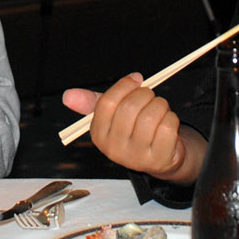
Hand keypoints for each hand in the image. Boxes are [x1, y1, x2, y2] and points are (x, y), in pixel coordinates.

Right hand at [62, 74, 201, 183]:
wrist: (159, 156)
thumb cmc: (133, 129)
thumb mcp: (112, 116)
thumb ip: (92, 103)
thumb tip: (67, 95)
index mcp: (98, 135)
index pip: (107, 103)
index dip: (125, 85)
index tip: (137, 79)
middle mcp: (114, 149)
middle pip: (130, 108)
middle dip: (145, 94)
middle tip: (150, 95)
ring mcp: (136, 157)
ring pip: (152, 115)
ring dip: (160, 104)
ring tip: (159, 109)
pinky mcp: (158, 159)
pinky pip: (167, 127)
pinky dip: (171, 118)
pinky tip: (166, 123)